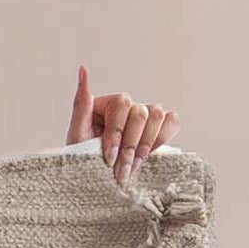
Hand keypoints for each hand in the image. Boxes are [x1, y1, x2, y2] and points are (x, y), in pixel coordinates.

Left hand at [67, 63, 179, 185]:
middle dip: (130, 146)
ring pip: (157, 115)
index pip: (122, 105)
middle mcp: (129, 105)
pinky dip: (163, 138)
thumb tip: (83, 70)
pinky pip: (172, 121)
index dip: (116, 134)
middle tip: (121, 171)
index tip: (108, 159)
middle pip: (140, 113)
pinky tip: (147, 157)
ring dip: (145, 145)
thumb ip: (81, 104)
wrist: (95, 177)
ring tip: (132, 168)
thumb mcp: (76, 134)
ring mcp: (145, 115)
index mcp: (109, 103)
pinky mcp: (157, 127)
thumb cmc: (83, 156)